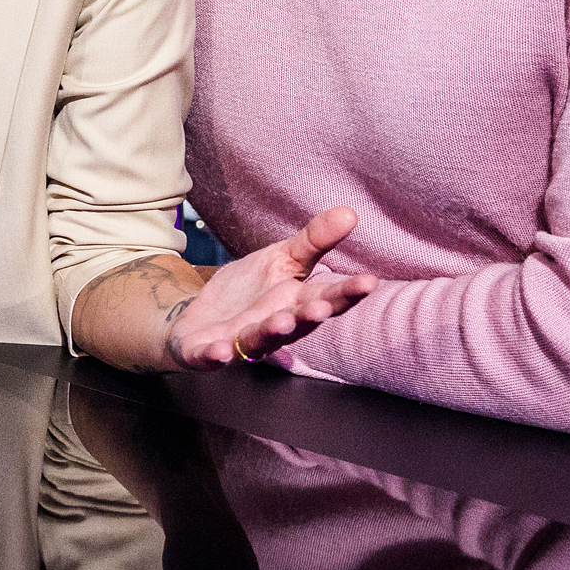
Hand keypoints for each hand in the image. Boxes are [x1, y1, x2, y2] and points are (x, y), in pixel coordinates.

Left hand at [166, 206, 375, 369]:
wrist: (200, 317)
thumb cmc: (248, 292)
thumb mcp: (280, 259)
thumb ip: (314, 241)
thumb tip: (350, 212)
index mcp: (295, 304)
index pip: (326, 299)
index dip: (347, 293)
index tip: (369, 282)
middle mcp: (274, 327)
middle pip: (296, 324)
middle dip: (309, 317)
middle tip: (322, 308)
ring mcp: (241, 342)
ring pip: (259, 340)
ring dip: (271, 333)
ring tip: (282, 321)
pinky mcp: (208, 352)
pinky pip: (212, 357)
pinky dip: (216, 356)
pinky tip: (220, 351)